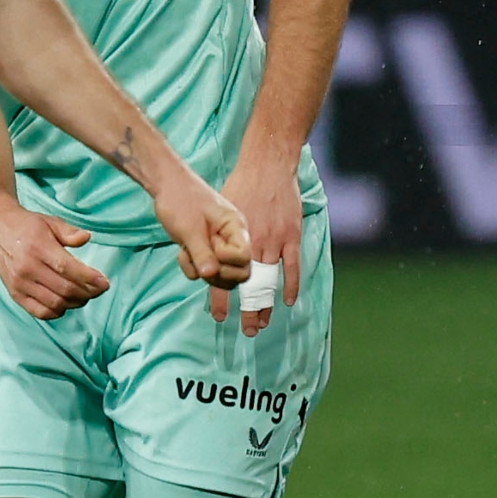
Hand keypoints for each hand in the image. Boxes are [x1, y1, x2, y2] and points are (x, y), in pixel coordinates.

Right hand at [0, 203, 108, 319]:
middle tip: (99, 289)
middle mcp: (28, 268)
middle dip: (88, 292)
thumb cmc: (26, 225)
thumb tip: (87, 238)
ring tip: (84, 295)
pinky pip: (40, 312)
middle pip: (65, 289)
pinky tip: (65, 303)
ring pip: (55, 303)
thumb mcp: (50, 221)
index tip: (104, 282)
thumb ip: (69, 231)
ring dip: (75, 303)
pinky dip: (57, 312)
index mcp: (38, 247)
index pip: (68, 269)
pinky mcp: (15, 294)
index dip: (90, 278)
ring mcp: (20, 284)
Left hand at [151, 175, 250, 289]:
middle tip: (198, 254)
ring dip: (203, 271)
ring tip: (188, 250)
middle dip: (218, 272)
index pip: (245, 257)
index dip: (228, 260)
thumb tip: (210, 274)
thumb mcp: (189, 228)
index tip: (212, 246)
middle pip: (240, 273)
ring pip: (222, 277)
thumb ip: (202, 253)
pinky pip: (205, 273)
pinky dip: (192, 267)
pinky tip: (183, 250)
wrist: (167, 187)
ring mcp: (220, 248)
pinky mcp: (206, 253)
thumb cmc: (180, 200)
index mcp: (236, 228)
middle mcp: (232, 240)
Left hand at [208, 160, 300, 335]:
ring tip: (264, 322)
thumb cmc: (240, 185)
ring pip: (270, 279)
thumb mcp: (219, 210)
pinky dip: (291, 284)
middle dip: (248, 310)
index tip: (218, 316)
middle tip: (248, 331)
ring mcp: (275, 240)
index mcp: (232, 238)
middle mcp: (254, 243)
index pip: (223, 275)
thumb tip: (204, 254)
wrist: (266, 166)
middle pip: (249, 284)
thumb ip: (213, 234)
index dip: (221, 297)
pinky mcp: (292, 235)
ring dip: (268, 303)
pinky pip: (293, 266)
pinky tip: (288, 301)